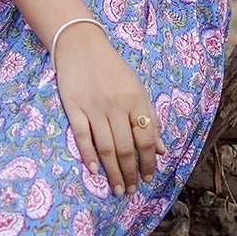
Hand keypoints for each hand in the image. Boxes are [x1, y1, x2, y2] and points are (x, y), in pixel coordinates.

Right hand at [52, 24, 165, 196]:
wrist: (80, 44)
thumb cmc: (112, 68)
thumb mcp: (137, 88)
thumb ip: (149, 118)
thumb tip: (162, 149)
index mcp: (136, 100)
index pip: (147, 138)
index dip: (149, 161)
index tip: (149, 178)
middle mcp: (117, 106)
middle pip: (126, 148)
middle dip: (131, 173)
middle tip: (132, 191)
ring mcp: (94, 108)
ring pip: (107, 147)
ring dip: (113, 172)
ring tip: (118, 189)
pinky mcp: (74, 108)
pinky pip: (83, 137)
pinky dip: (89, 155)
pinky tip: (95, 171)